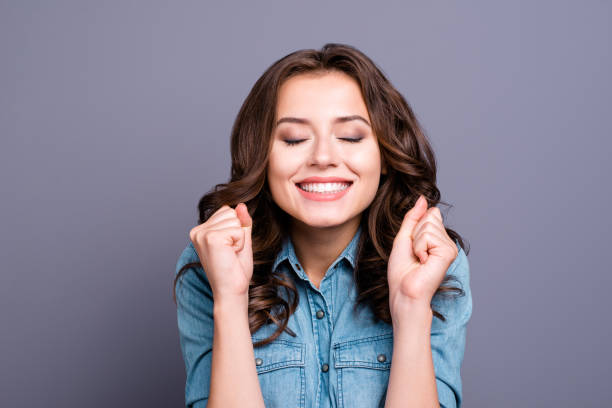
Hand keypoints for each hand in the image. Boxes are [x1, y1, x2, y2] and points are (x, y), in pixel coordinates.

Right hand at [189, 203, 252, 300]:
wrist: (231, 291)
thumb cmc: (235, 270)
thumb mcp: (241, 241)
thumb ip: (241, 222)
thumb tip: (241, 205)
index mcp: (201, 231)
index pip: (227, 210)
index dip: (236, 229)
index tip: (229, 248)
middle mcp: (198, 231)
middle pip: (231, 212)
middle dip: (238, 233)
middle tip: (230, 253)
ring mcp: (202, 234)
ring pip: (235, 219)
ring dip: (239, 238)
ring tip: (230, 254)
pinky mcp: (210, 238)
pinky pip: (238, 230)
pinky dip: (240, 243)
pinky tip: (230, 256)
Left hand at [387, 195, 457, 318]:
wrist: (404, 291)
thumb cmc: (402, 271)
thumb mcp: (404, 238)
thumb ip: (413, 218)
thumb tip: (422, 199)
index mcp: (437, 239)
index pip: (429, 213)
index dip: (415, 226)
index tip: (413, 246)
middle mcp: (446, 242)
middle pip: (429, 217)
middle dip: (415, 234)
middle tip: (415, 254)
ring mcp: (449, 247)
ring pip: (428, 225)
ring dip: (416, 243)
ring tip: (419, 259)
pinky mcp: (449, 252)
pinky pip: (428, 235)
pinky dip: (419, 247)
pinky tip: (423, 262)